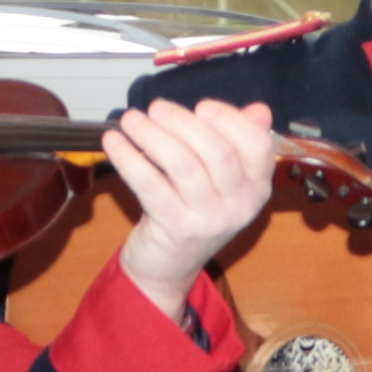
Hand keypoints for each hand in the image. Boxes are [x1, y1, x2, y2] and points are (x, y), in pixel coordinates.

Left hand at [103, 99, 281, 309]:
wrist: (168, 266)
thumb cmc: (193, 212)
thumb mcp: (221, 180)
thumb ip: (236, 142)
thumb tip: (257, 110)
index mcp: (256, 188)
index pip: (257, 146)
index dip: (230, 120)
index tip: (202, 105)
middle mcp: (239, 206)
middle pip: (218, 153)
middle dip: (183, 123)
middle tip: (156, 107)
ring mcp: (209, 220)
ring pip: (183, 165)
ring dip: (152, 135)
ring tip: (131, 120)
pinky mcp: (176, 228)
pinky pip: (151, 184)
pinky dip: (129, 158)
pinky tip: (114, 142)